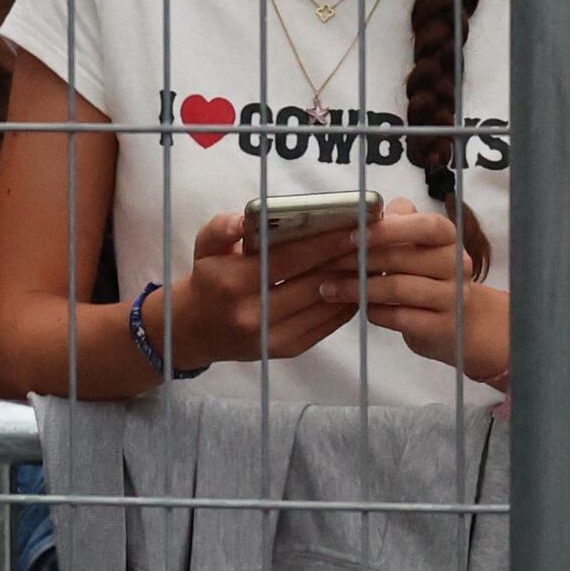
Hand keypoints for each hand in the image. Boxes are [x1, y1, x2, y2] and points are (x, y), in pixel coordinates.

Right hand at [166, 210, 366, 374]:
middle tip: (374, 240)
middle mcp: (253, 314)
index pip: (290, 260)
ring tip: (372, 259)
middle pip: (313, 283)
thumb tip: (241, 220)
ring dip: (351, 282)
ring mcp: (272, 337)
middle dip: (346, 260)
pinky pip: (325, 326)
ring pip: (323, 306)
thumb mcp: (205, 248)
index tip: (356, 228)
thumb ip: (221, 229)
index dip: (325, 243)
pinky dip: (345, 304)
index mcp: (233, 282)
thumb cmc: (208, 279)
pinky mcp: (286, 350)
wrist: (195, 330)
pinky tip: (358, 285)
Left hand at [345, 202, 500, 381]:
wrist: (461, 323)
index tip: (353, 235)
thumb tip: (371, 213)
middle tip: (328, 263)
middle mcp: (457, 266)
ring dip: (359, 288)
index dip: (389, 229)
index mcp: (449, 238)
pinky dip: (375, 311)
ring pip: (398, 289)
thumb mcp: (419, 244)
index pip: (426, 226)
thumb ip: (400, 222)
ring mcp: (454, 298)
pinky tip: (359, 307)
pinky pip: (400, 318)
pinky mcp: (443, 327)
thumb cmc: (428, 275)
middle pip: (403, 259)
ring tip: (330, 288)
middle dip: (360, 260)